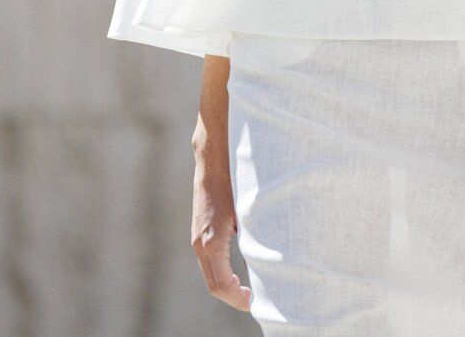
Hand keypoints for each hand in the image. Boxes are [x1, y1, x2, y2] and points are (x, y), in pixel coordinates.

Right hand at [191, 149, 251, 309]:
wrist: (214, 162)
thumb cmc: (234, 184)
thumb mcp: (247, 215)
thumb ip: (252, 242)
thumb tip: (268, 266)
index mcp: (212, 242)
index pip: (221, 286)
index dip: (238, 300)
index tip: (255, 302)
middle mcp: (200, 244)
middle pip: (214, 286)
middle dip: (234, 298)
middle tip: (255, 301)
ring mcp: (197, 240)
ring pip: (210, 276)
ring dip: (227, 288)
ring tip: (249, 291)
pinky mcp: (198, 234)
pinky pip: (208, 264)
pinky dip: (222, 276)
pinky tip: (238, 276)